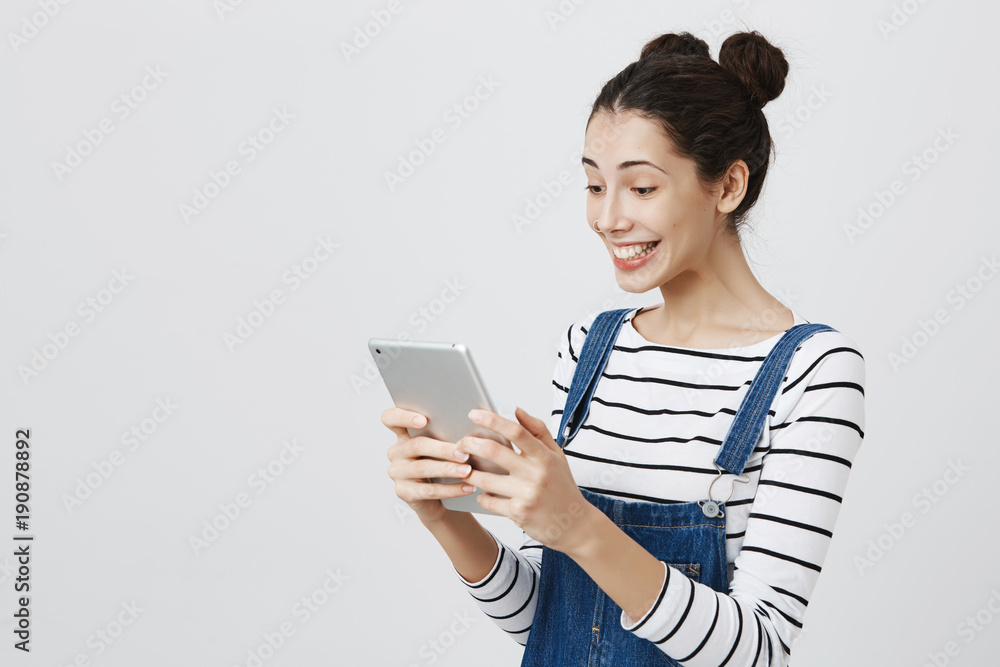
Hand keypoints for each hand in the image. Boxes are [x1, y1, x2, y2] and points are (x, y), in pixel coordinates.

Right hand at [383, 407, 475, 525]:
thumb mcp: (441, 446)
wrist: (437, 499)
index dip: (403, 417)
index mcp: (403, 435)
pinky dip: (451, 489)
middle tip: (464, 453)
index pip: (390, 418)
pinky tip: (467, 487)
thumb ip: (446, 434)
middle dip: (442, 449)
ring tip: (467, 470)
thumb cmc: (441, 463)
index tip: (423, 420)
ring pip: (423, 468)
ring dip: (448, 469)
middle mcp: (396, 452)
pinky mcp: (403, 492)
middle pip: (416, 445)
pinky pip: (428, 490)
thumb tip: (469, 426)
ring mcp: (397, 473)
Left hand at [458, 406, 593, 553]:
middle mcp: (536, 474)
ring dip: (470, 473)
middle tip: (460, 443)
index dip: (492, 420)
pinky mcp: (519, 513)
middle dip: (471, 445)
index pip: (516, 431)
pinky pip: (489, 501)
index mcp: (545, 456)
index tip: (474, 414)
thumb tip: (517, 410)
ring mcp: (527, 494)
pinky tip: (483, 493)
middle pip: (494, 452)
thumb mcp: (557, 456)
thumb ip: (538, 431)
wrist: (576, 525)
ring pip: (486, 480)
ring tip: (465, 469)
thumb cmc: (562, 487)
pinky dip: (482, 496)